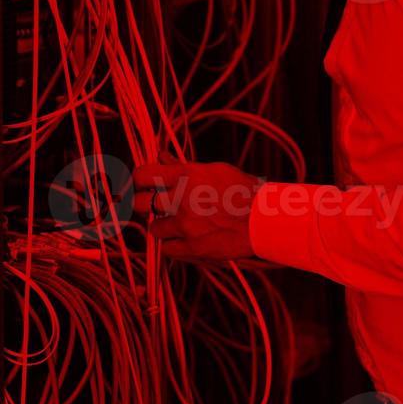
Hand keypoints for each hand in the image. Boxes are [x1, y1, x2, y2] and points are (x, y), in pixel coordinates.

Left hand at [132, 151, 262, 260]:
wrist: (264, 219)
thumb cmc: (242, 190)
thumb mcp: (213, 170)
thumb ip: (181, 165)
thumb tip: (160, 154)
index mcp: (185, 175)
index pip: (142, 175)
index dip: (139, 180)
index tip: (144, 184)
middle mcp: (181, 199)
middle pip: (138, 204)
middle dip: (144, 205)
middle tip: (156, 206)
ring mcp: (185, 225)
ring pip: (153, 229)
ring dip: (162, 227)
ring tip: (180, 223)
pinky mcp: (192, 247)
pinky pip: (167, 249)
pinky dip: (174, 245)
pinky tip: (187, 238)